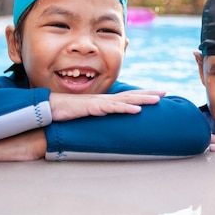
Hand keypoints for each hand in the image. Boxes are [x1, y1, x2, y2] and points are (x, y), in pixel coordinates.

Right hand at [49, 90, 164, 120]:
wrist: (50, 108)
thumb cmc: (67, 112)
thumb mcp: (86, 115)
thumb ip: (97, 116)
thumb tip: (106, 122)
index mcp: (104, 101)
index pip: (127, 96)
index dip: (142, 95)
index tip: (156, 94)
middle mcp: (105, 99)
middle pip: (131, 95)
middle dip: (148, 94)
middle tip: (164, 92)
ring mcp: (100, 102)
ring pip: (126, 100)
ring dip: (142, 100)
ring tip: (157, 100)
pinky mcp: (94, 107)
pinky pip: (112, 108)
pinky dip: (126, 109)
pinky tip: (137, 110)